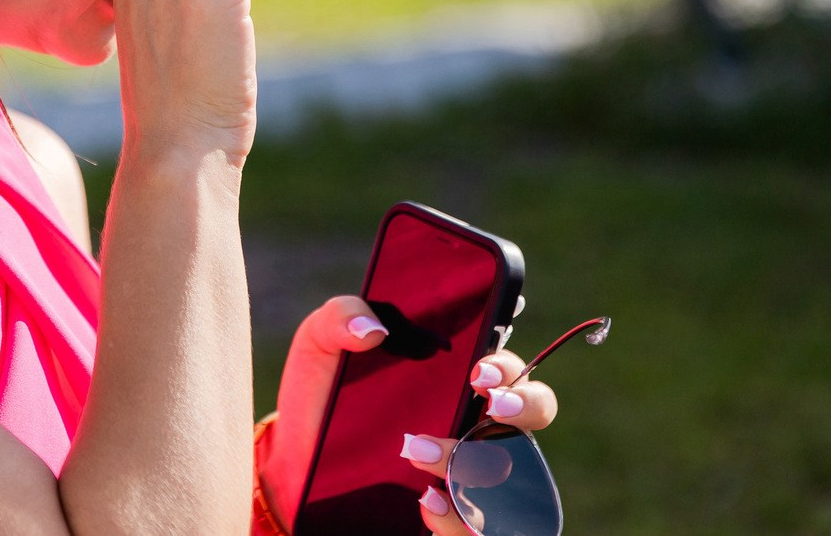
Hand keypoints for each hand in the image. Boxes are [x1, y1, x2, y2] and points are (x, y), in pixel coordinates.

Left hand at [258, 297, 560, 534]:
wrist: (294, 461)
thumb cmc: (321, 394)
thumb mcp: (321, 344)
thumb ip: (341, 316)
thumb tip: (373, 329)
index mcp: (456, 375)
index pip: (506, 365)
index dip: (508, 365)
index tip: (479, 370)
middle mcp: (473, 422)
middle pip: (536, 412)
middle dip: (524, 405)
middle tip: (486, 403)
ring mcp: (466, 473)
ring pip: (513, 477)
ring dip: (475, 463)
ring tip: (417, 450)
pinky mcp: (447, 515)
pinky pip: (475, 527)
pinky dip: (459, 519)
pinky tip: (426, 501)